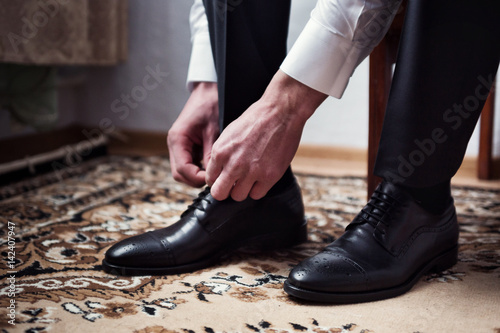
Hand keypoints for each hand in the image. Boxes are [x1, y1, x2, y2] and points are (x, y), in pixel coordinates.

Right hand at [167, 82, 218, 186]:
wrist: (209, 90)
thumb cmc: (211, 104)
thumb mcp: (214, 130)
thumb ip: (212, 153)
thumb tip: (214, 175)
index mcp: (177, 139)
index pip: (182, 169)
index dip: (197, 178)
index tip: (213, 180)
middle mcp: (174, 144)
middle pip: (180, 174)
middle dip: (196, 179)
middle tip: (215, 180)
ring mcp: (179, 146)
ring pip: (184, 171)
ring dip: (198, 175)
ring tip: (215, 174)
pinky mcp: (186, 146)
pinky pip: (190, 163)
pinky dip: (200, 168)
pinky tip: (213, 167)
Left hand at [206, 70, 326, 200]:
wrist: (281, 112)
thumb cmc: (257, 119)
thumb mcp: (230, 133)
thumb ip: (222, 154)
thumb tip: (219, 170)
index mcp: (221, 152)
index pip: (210, 179)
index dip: (217, 180)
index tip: (224, 178)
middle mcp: (233, 164)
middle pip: (219, 193)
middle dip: (225, 190)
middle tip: (233, 184)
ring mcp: (252, 172)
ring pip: (238, 196)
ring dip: (243, 190)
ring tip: (249, 179)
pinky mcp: (269, 176)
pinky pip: (257, 194)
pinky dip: (258, 188)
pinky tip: (261, 178)